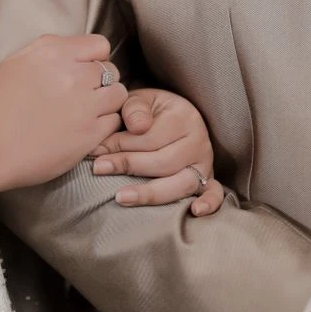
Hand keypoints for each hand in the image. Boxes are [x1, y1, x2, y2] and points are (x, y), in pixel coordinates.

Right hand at [0, 34, 127, 196]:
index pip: (100, 45)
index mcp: (54, 53)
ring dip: (107, 102)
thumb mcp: (13, 63)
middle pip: (111, 70)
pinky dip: (104, 124)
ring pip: (119, 95)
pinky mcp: (89, 134)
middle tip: (83, 95)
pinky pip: (114, 121)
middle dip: (100, 81)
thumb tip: (68, 49)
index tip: (83, 70)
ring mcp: (84, 105)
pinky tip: (84, 129)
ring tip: (87, 112)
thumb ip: (45, 50)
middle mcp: (74, 75)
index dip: (94, 58)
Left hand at [89, 88, 224, 213]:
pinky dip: (209, 204)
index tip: (96, 151)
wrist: (171, 115)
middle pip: (163, 162)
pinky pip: (214, 193)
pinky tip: (194, 211)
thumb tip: (138, 127)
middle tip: (99, 168)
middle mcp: (199, 141)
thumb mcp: (141, 100)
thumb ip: (134, 109)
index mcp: (184, 117)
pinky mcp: (208, 180)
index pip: (150, 137)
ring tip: (121, 197)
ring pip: (181, 183)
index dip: (121, 145)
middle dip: (128, 166)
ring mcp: (205, 163)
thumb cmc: (151, 111)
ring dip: (150, 193)